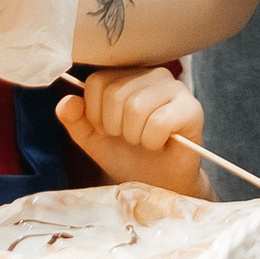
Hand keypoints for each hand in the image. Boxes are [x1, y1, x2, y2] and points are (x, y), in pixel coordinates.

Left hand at [58, 67, 204, 194]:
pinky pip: (159, 122)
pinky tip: (160, 144)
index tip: (108, 129)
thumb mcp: (93, 139)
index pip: (97, 81)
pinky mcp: (192, 108)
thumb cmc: (128, 157)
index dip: (95, 114)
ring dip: (134, 135)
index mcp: (128, 76)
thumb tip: (67, 102)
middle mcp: (154, 75)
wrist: (157, 183)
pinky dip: (152, 141)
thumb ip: (76, 119)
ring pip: (137, 106)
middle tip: (129, 138)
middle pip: (116, 93)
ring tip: (144, 141)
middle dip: (115, 127)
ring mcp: (176, 88)